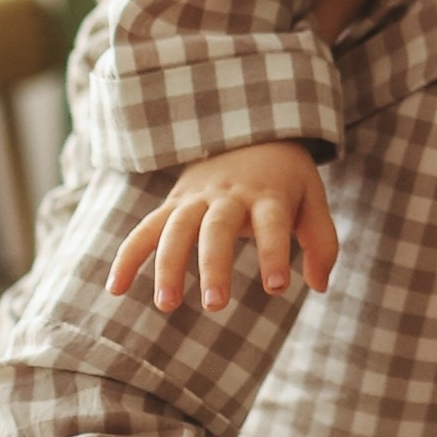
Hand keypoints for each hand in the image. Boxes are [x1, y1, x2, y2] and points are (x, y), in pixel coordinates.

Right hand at [107, 140, 337, 312]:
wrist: (252, 131)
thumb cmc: (286, 180)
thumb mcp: (313, 200)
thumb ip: (321, 243)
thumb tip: (320, 286)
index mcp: (268, 193)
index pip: (271, 223)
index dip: (273, 253)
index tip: (276, 287)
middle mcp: (229, 194)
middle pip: (217, 228)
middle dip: (213, 265)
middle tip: (215, 305)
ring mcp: (197, 198)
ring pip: (176, 228)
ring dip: (168, 265)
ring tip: (167, 305)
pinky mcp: (174, 204)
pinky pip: (146, 229)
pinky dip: (128, 256)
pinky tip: (115, 289)